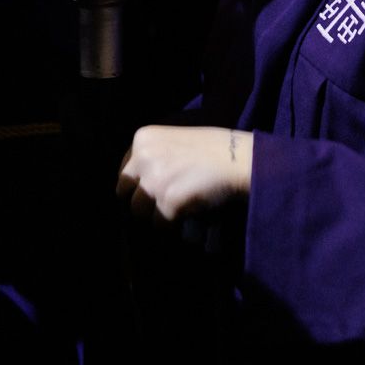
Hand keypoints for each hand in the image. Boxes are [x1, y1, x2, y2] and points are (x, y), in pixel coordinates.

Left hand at [116, 126, 252, 223]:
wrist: (240, 159)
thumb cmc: (215, 149)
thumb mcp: (175, 140)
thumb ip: (153, 156)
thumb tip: (138, 185)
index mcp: (142, 138)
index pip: (123, 172)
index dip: (138, 185)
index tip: (153, 191)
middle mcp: (142, 157)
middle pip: (124, 193)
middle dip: (142, 201)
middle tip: (163, 204)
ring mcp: (153, 181)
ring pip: (140, 212)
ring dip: (157, 215)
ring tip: (178, 210)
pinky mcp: (167, 202)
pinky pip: (161, 224)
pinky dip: (174, 226)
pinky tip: (189, 217)